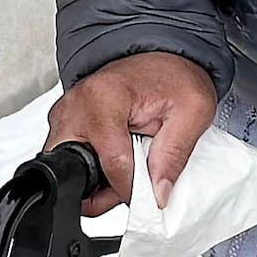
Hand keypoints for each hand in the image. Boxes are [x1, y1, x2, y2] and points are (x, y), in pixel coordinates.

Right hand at [46, 51, 219, 207]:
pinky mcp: (63, 123)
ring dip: (99, 182)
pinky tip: (116, 160)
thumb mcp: (193, 111)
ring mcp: (64, 115)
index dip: (133, 189)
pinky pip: (70, 161)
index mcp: (103, 97)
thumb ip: (174, 155)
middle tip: (135, 183)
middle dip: (106, 189)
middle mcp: (75, 105)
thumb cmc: (173, 76)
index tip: (150, 199)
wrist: (160, 57)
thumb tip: (158, 194)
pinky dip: (93, 170)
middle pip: (77, 171)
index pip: (112, 162)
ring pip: (70, 171)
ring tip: (129, 167)